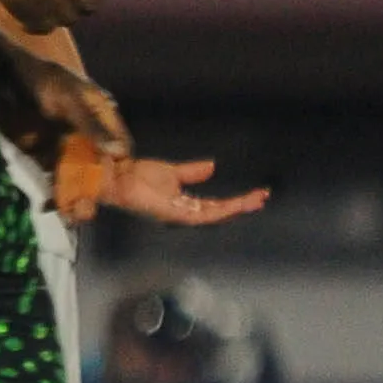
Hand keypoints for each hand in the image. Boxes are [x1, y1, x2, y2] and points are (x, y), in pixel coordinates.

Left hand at [86, 153, 268, 228]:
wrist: (119, 176)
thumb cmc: (138, 175)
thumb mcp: (172, 172)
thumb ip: (192, 172)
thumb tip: (213, 167)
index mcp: (183, 204)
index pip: (215, 205)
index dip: (236, 201)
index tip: (257, 193)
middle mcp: (184, 212)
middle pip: (219, 212)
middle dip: (242, 206)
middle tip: (263, 198)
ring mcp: (179, 214)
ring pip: (215, 215)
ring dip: (236, 208)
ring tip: (256, 200)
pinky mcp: (174, 214)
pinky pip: (202, 215)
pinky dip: (220, 210)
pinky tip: (235, 205)